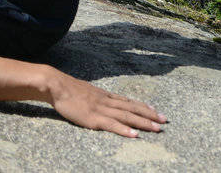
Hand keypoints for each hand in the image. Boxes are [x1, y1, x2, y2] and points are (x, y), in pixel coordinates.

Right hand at [47, 73, 165, 136]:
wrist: (57, 86)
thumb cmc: (68, 89)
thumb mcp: (87, 90)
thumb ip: (97, 96)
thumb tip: (103, 99)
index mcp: (105, 95)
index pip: (128, 101)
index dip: (143, 106)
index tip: (155, 111)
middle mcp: (107, 101)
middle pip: (132, 108)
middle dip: (149, 115)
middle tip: (164, 120)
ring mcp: (101, 109)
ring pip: (126, 116)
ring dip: (143, 122)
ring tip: (156, 128)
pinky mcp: (93, 118)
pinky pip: (112, 124)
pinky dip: (124, 130)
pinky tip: (134, 135)